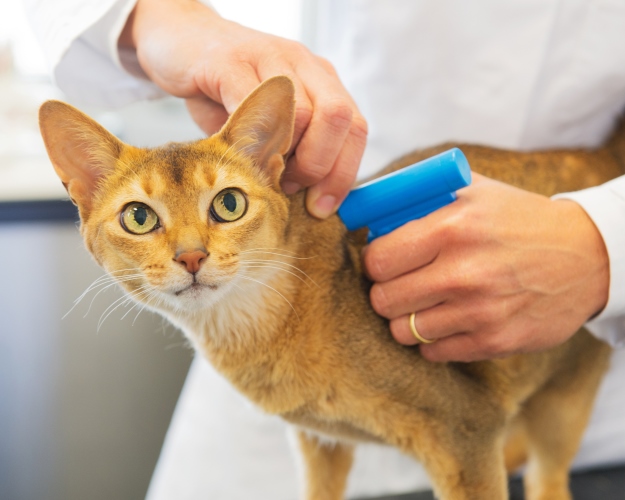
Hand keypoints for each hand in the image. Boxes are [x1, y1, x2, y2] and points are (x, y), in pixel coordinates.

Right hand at [119, 0, 366, 217]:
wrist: (178, 38)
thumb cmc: (225, 90)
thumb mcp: (268, 122)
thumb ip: (293, 152)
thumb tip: (309, 200)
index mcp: (321, 80)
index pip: (356, 129)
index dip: (343, 174)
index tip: (321, 207)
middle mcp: (304, 64)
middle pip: (339, 119)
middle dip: (319, 167)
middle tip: (290, 187)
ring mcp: (270, 58)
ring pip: (302, 114)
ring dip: (284, 157)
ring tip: (262, 170)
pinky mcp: (230, 62)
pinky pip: (254, 104)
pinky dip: (251, 139)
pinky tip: (238, 151)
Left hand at [363, 173, 609, 361]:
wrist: (587, 256)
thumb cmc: (519, 220)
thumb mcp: (473, 191)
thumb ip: (420, 197)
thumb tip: (369, 211)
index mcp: (453, 228)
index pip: (378, 260)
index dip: (375, 262)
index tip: (384, 262)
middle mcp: (464, 272)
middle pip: (384, 299)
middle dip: (385, 291)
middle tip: (400, 284)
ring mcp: (480, 312)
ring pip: (403, 331)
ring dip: (406, 318)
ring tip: (423, 303)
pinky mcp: (494, 342)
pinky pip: (433, 352)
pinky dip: (432, 339)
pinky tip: (448, 320)